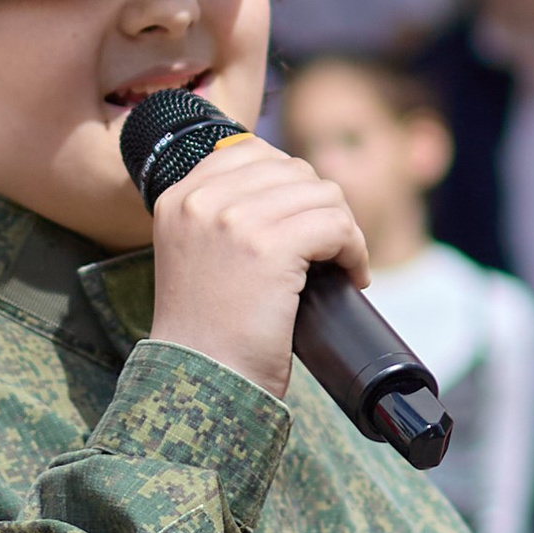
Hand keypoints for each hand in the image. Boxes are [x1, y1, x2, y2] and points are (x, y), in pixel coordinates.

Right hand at [148, 126, 370, 401]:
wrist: (200, 381)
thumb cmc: (208, 331)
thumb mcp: (197, 254)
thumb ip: (225, 213)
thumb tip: (295, 183)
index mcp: (178, 197)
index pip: (252, 151)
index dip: (290, 182)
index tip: (302, 220)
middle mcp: (201, 200)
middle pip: (293, 170)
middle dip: (321, 206)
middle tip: (329, 249)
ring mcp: (233, 220)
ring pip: (322, 195)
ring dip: (344, 229)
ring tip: (342, 264)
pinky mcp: (269, 247)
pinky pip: (336, 225)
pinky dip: (354, 251)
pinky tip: (352, 276)